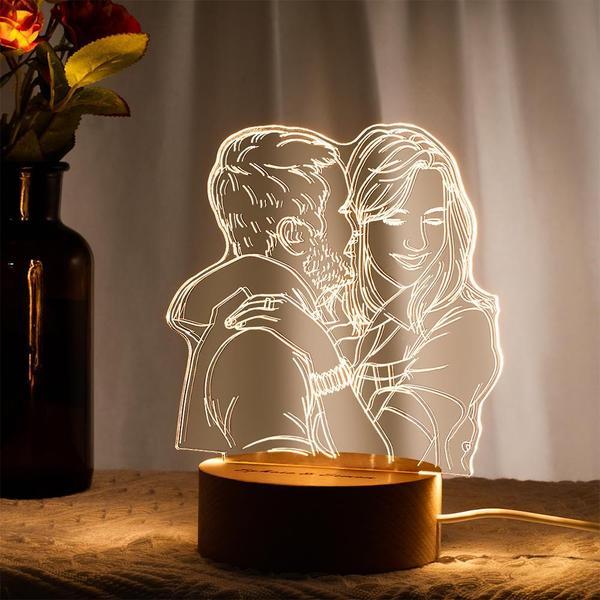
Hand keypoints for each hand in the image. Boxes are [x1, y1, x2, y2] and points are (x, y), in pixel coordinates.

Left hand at [224, 293, 341, 370]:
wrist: (319, 345)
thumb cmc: (304, 337)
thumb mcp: (290, 323)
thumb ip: (276, 318)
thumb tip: (261, 320)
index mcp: (283, 299)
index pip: (257, 299)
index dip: (243, 307)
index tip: (233, 315)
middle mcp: (281, 302)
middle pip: (252, 303)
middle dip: (237, 311)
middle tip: (227, 320)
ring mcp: (280, 312)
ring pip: (252, 311)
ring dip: (238, 317)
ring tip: (229, 325)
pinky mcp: (279, 323)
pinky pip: (257, 321)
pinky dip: (245, 323)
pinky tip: (238, 328)